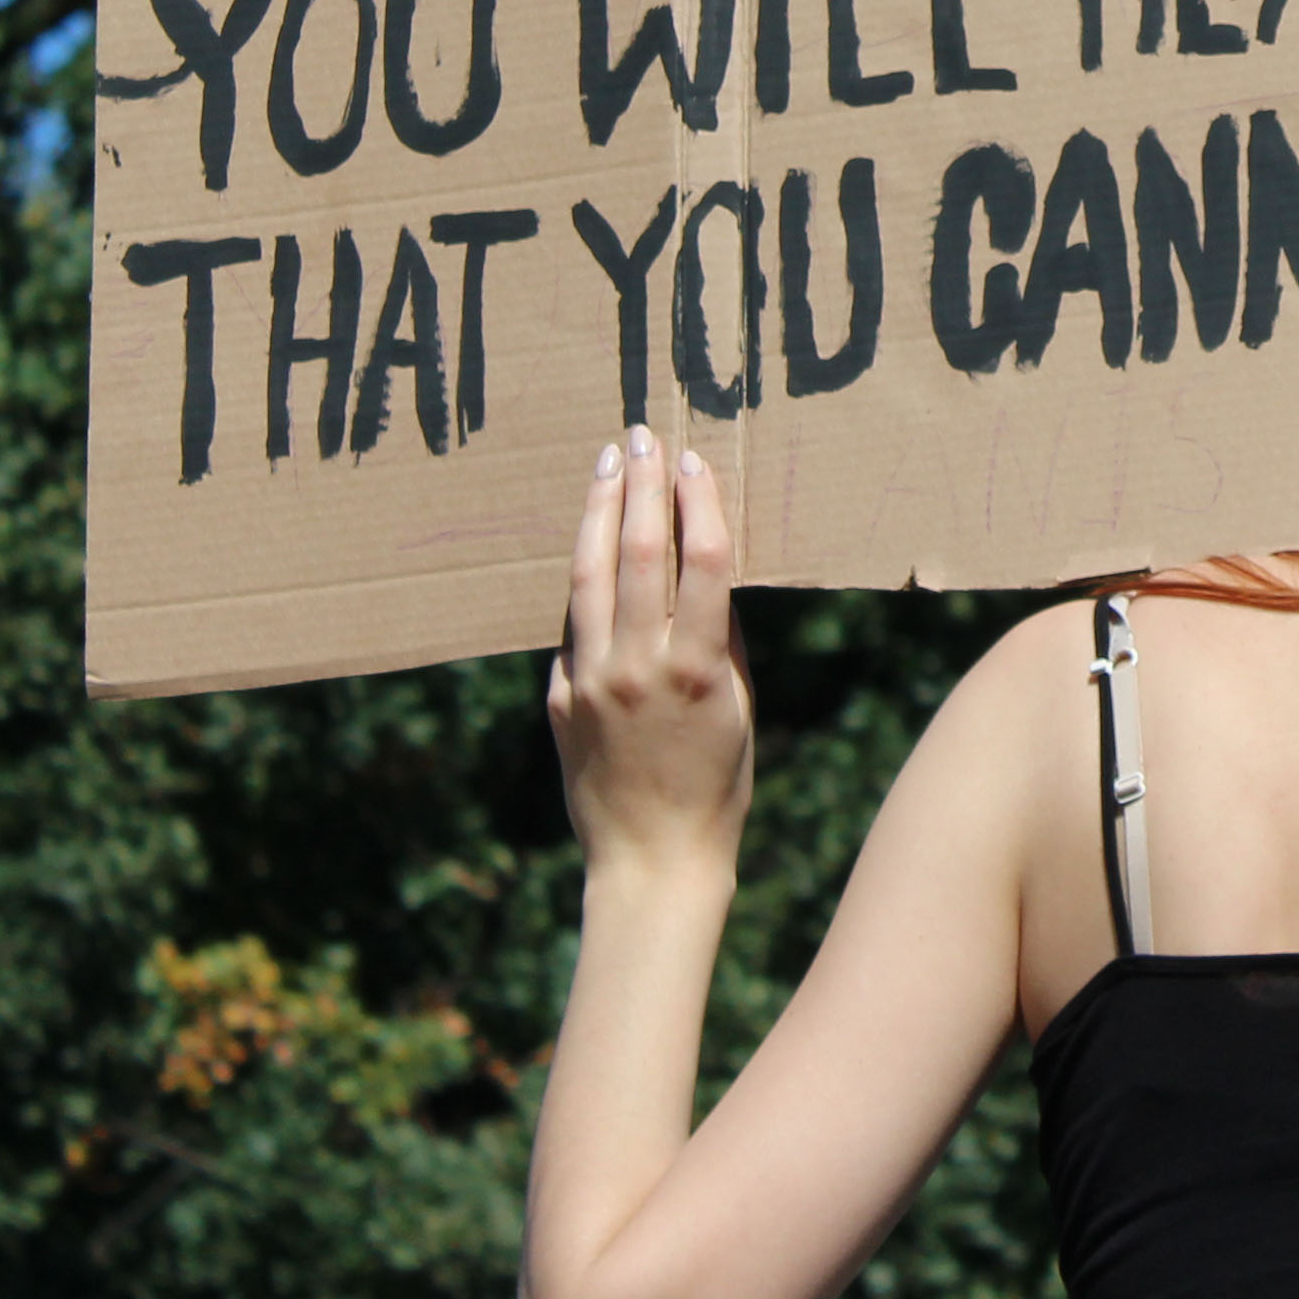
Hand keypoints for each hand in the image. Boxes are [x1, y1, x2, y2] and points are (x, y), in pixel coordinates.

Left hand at [549, 427, 752, 876]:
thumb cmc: (718, 786)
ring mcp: (589, 682)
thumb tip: (709, 572)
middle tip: (642, 437)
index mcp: (696, 669)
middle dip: (639, 487)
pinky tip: (590, 542)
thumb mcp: (740, 707)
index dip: (697, 503)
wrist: (652, 861)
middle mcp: (637, 667)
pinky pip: (572, 625)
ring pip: (587, 577)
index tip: (692, 459)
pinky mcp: (558, 698)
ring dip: (598, 513)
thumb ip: (723, 638)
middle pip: (635, 553)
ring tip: (606, 466)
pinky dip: (583, 576)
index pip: (699, 561)